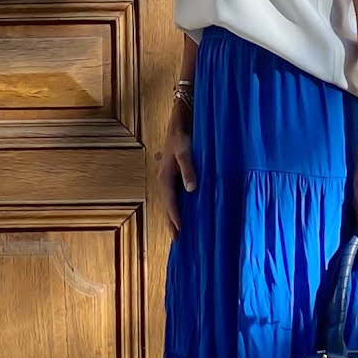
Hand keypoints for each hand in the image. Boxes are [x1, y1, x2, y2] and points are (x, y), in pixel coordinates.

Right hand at [159, 106, 197, 232]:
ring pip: (172, 200)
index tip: (180, 232)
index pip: (170, 202)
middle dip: (172, 221)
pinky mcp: (177, 172)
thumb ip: (188, 169)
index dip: (175, 217)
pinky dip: (181, 204)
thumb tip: (192, 189)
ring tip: (181, 230)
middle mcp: (165, 178)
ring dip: (175, 215)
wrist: (180, 117)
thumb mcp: (185, 149)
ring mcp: (170, 176)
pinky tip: (188, 209)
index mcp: (165, 176)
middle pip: (168, 205)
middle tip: (178, 240)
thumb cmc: (182, 132)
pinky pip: (177, 193)